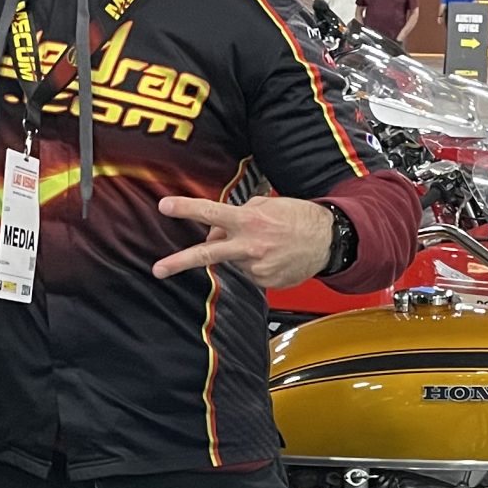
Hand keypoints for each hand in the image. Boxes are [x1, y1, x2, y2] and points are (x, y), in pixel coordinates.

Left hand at [152, 194, 336, 288]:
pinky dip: (254, 264)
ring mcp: (257, 267)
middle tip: (158, 269)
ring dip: (239, 253)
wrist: (329, 241)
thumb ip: (236, 216)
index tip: (165, 206)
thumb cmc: (298, 218)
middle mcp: (249, 245)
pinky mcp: (265, 282)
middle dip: (179, 261)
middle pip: (207, 253)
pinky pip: (248, 273)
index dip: (186, 208)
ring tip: (265, 244)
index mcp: (249, 221)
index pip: (210, 212)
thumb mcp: (266, 205)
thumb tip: (215, 234)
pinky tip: (272, 256)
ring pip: (232, 261)